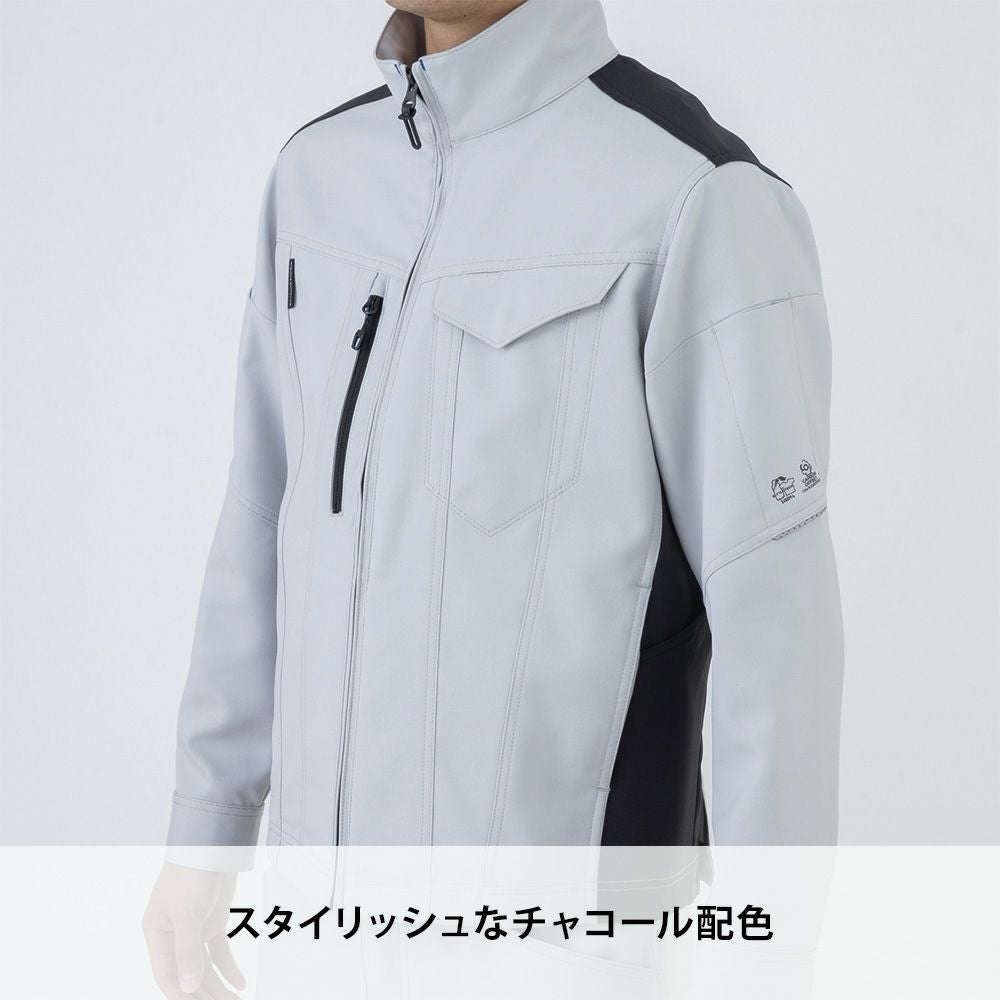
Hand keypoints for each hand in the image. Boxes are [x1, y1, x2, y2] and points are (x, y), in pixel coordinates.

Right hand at [142, 861, 245, 997]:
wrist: (214, 843)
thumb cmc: (191, 873)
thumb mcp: (187, 914)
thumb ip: (187, 951)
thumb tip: (188, 987)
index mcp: (157, 933)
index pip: (166, 975)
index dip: (181, 994)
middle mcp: (174, 935)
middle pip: (187, 974)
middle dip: (204, 993)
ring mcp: (195, 929)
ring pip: (204, 967)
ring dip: (218, 985)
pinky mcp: (213, 921)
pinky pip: (219, 952)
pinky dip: (229, 968)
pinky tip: (240, 983)